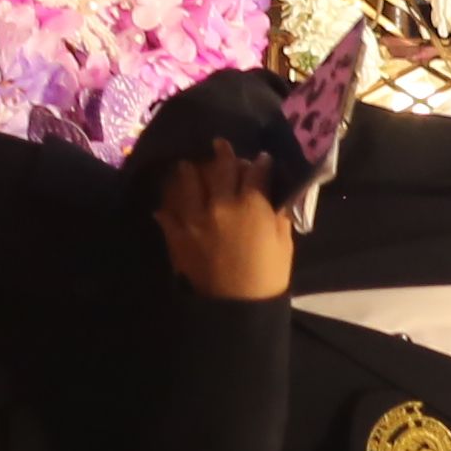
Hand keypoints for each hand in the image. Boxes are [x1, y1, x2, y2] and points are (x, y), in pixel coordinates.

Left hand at [152, 141, 295, 300]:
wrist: (235, 306)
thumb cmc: (267, 275)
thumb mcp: (283, 242)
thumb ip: (278, 214)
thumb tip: (277, 196)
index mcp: (251, 204)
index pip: (256, 171)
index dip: (260, 162)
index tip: (261, 159)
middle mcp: (220, 203)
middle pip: (219, 167)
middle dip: (222, 153)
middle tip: (219, 145)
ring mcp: (194, 216)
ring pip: (187, 180)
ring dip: (189, 169)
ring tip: (187, 165)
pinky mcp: (177, 233)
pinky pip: (166, 210)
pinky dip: (166, 204)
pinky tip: (167, 201)